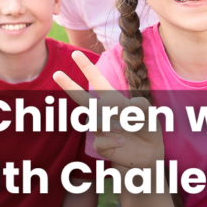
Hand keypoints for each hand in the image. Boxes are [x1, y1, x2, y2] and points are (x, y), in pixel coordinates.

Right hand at [53, 51, 163, 169]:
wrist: (149, 153)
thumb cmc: (147, 126)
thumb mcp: (148, 112)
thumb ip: (141, 105)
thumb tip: (127, 105)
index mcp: (112, 99)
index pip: (97, 81)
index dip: (86, 67)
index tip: (76, 54)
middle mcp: (102, 112)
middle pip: (81, 98)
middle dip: (69, 86)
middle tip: (57, 74)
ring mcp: (100, 129)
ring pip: (94, 121)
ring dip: (108, 123)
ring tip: (122, 128)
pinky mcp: (101, 145)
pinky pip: (100, 141)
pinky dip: (112, 141)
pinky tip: (121, 142)